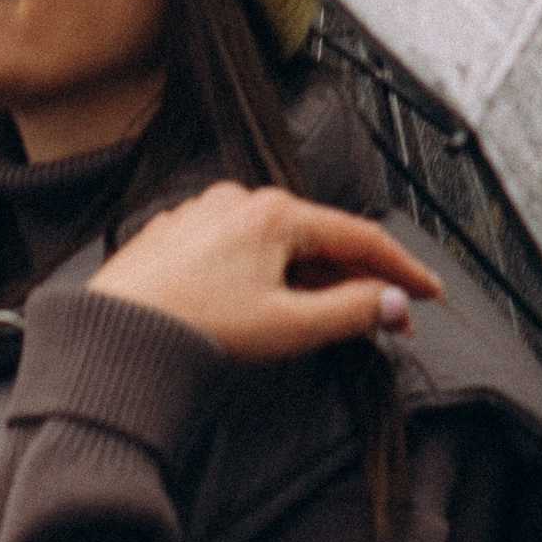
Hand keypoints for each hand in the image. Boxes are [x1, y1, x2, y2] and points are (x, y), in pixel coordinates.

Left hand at [88, 183, 440, 361]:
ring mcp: (204, 215)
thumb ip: (352, 312)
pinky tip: (269, 304)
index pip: (359, 236)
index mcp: (274, 214)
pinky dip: (266, 273)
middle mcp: (238, 201)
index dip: (401, 269)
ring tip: (329, 318)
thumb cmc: (191, 329)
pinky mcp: (176, 236)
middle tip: (386, 318)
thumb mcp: (289, 326)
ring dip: (310, 277)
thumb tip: (393, 303)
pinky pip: (239, 249)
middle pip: (319, 237)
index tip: (428, 294)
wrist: (113, 339)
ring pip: (277, 243)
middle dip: (356, 277)